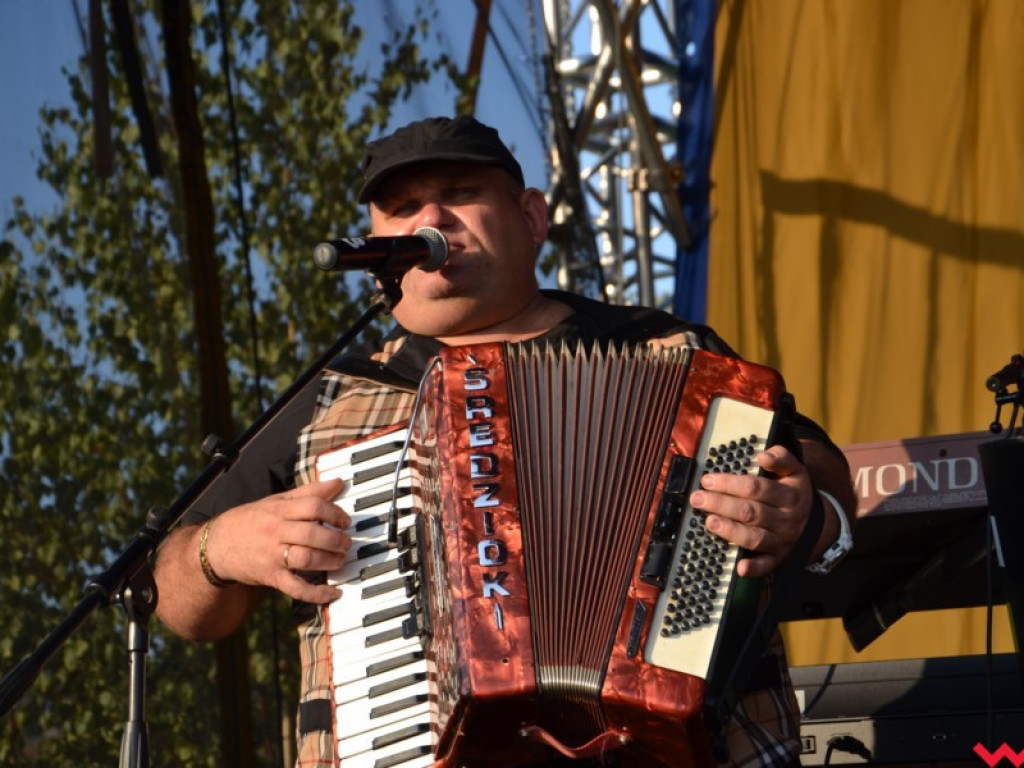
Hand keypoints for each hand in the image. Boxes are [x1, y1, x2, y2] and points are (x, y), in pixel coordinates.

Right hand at [204, 478, 349, 603]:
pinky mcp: (270, 577)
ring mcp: (273, 555)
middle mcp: (276, 531)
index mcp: (279, 510)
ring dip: (329, 560)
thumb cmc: (251, 520)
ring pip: (306, 558)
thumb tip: (338, 482)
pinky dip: (317, 593)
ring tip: (340, 560)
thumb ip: (308, 492)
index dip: (335, 512)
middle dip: (336, 539)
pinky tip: (333, 592)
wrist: (216, 546)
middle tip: (347, 543)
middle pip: (313, 533)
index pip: (313, 506)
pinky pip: (296, 587)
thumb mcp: (276, 501)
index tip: (346, 521)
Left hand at [689, 445, 812, 577]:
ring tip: (709, 522)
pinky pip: (766, 566)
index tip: (707, 480)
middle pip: (750, 512)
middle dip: (721, 504)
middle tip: (697, 498)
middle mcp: (787, 519)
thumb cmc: (792, 490)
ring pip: (755, 537)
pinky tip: (740, 568)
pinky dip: (754, 568)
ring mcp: (782, 540)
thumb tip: (763, 456)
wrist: (813, 520)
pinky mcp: (778, 558)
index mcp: (790, 495)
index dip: (730, 484)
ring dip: (730, 531)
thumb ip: (781, 457)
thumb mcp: (794, 469)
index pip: (756, 488)